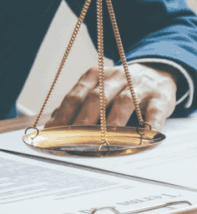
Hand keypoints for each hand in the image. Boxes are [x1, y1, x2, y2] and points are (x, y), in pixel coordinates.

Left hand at [47, 62, 180, 129]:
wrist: (158, 73)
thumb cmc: (119, 89)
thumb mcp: (97, 90)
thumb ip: (77, 105)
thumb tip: (52, 124)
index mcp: (95, 76)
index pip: (75, 95)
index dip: (64, 115)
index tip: (54, 133)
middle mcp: (116, 78)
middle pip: (97, 98)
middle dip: (84, 120)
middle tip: (75, 139)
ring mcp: (139, 86)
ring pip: (123, 102)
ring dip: (112, 123)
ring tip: (104, 141)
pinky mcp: (161, 97)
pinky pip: (154, 111)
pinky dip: (149, 124)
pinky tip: (143, 136)